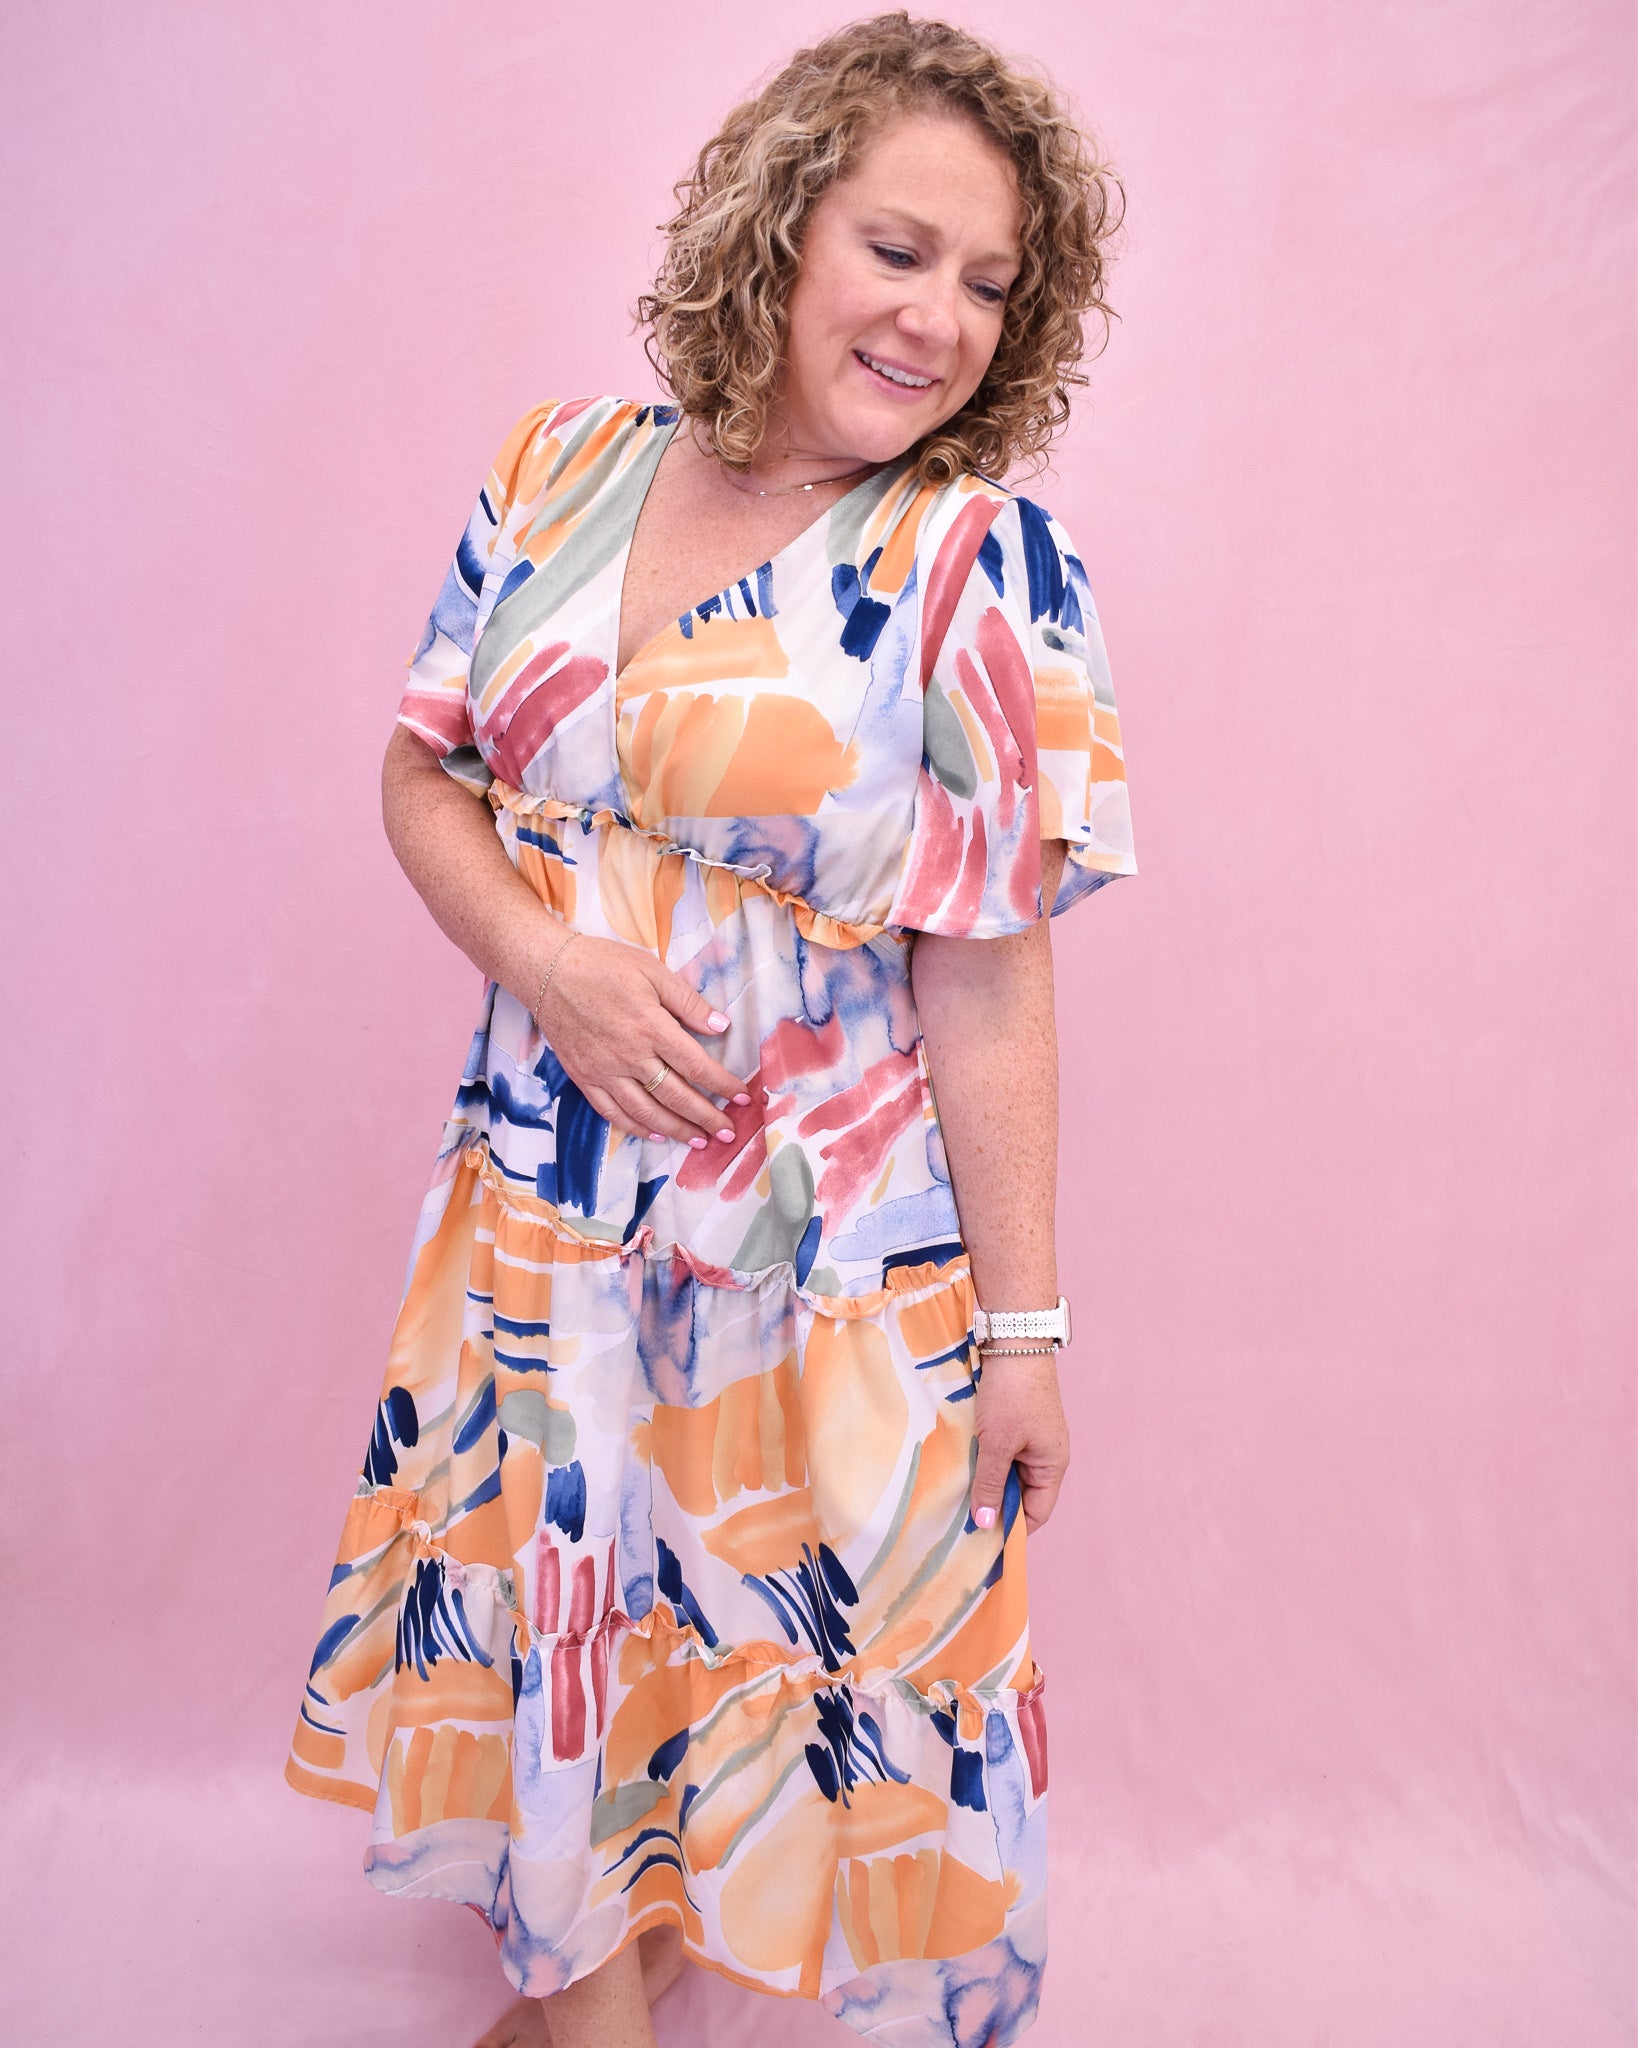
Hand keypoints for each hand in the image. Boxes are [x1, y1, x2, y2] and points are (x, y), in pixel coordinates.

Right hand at [531, 928, 751, 1147]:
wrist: (548, 971)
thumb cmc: (603, 965)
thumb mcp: (653, 971)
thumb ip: (688, 1002)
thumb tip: (722, 1027)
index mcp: (651, 1027)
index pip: (697, 1066)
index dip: (723, 1085)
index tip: (743, 1097)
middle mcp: (630, 1056)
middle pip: (676, 1096)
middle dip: (707, 1118)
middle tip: (729, 1133)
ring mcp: (605, 1071)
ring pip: (647, 1112)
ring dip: (676, 1130)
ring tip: (699, 1141)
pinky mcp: (584, 1078)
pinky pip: (612, 1112)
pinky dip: (635, 1128)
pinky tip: (654, 1134)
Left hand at [970, 1351, 1070, 1535]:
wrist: (1015, 1340)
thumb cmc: (1012, 1395)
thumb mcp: (997, 1444)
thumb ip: (990, 1485)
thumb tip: (985, 1526)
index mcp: (1052, 1465)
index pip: (1037, 1513)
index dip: (1013, 1529)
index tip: (982, 1542)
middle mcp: (1046, 1455)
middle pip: (1021, 1494)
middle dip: (994, 1505)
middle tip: (960, 1520)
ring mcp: (1031, 1437)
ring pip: (1008, 1472)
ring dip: (986, 1481)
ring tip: (956, 1494)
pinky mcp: (1016, 1422)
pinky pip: (1001, 1452)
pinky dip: (984, 1460)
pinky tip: (960, 1464)